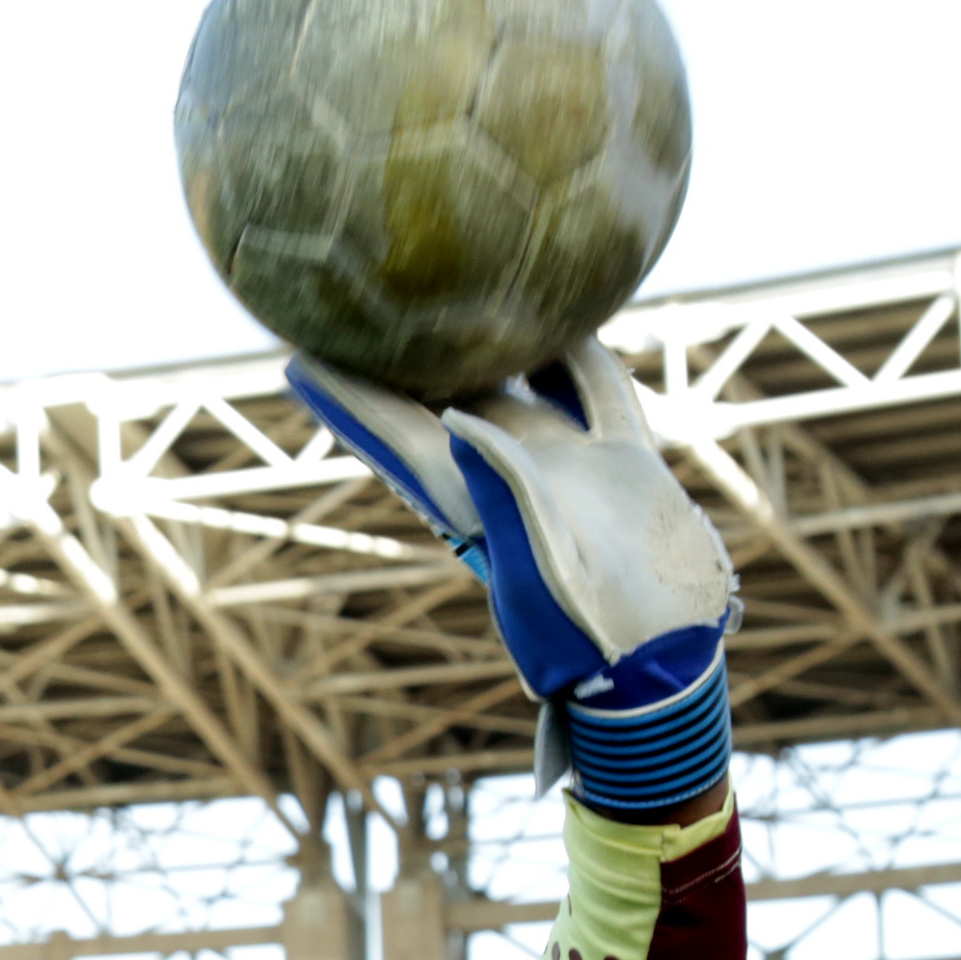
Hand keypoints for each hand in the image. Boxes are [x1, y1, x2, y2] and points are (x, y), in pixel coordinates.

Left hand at [288, 337, 738, 817]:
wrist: (662, 665)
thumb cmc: (589, 636)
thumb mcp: (540, 570)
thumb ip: (503, 494)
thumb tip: (451, 420)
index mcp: (473, 503)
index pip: (394, 436)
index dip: (347, 397)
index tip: (298, 353)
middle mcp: (509, 478)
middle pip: (438, 399)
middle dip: (398, 357)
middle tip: (359, 302)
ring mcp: (567, 468)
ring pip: (516, 387)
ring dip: (487, 345)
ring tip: (453, 294)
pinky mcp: (624, 467)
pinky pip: (596, 393)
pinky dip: (582, 355)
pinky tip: (571, 312)